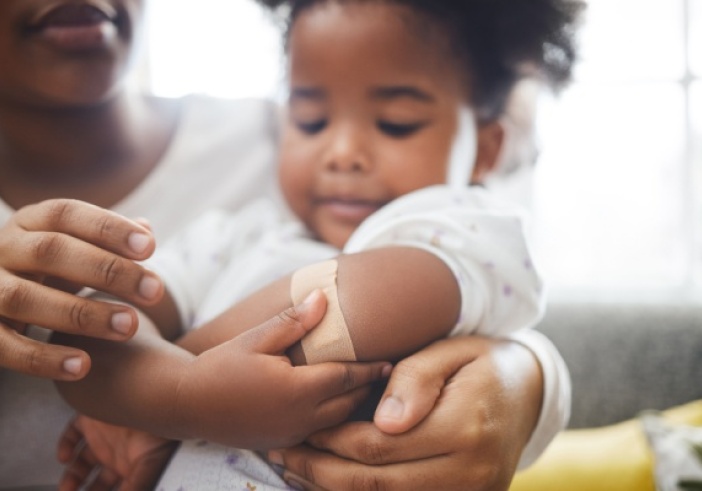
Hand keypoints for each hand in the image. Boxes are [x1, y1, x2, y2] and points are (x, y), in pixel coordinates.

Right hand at [0, 199, 163, 379]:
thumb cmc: (49, 268)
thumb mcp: (75, 247)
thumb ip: (108, 241)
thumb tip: (146, 231)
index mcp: (29, 222)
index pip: (66, 214)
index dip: (108, 228)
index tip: (150, 247)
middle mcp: (2, 249)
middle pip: (51, 251)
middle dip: (108, 271)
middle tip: (155, 291)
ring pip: (25, 298)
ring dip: (82, 314)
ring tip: (130, 327)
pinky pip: (5, 346)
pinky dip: (43, 358)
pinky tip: (83, 366)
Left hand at [57, 415, 175, 490]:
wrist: (153, 401)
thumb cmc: (160, 432)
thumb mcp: (148, 468)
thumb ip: (135, 487)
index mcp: (131, 466)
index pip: (113, 487)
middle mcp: (117, 453)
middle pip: (95, 479)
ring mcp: (104, 436)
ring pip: (81, 461)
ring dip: (70, 477)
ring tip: (66, 489)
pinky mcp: (92, 419)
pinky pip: (73, 433)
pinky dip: (65, 445)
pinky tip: (65, 457)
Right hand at [175, 290, 392, 448]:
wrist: (185, 404)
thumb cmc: (221, 366)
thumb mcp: (256, 338)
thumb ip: (293, 322)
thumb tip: (323, 298)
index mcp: (297, 390)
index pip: (347, 378)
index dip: (370, 368)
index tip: (390, 360)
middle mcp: (300, 418)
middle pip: (348, 403)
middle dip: (367, 388)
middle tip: (385, 373)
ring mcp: (291, 434)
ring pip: (336, 421)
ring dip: (352, 404)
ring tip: (365, 387)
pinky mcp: (281, 443)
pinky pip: (319, 432)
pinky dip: (333, 418)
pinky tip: (333, 404)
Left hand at [268, 336, 542, 490]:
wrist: (527, 391)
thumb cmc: (479, 362)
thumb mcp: (450, 352)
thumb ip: (416, 381)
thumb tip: (384, 422)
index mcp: (465, 428)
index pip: (379, 447)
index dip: (332, 441)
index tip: (300, 428)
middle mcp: (472, 472)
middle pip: (377, 484)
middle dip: (320, 472)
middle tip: (281, 456)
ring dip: (334, 490)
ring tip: (294, 472)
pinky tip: (333, 482)